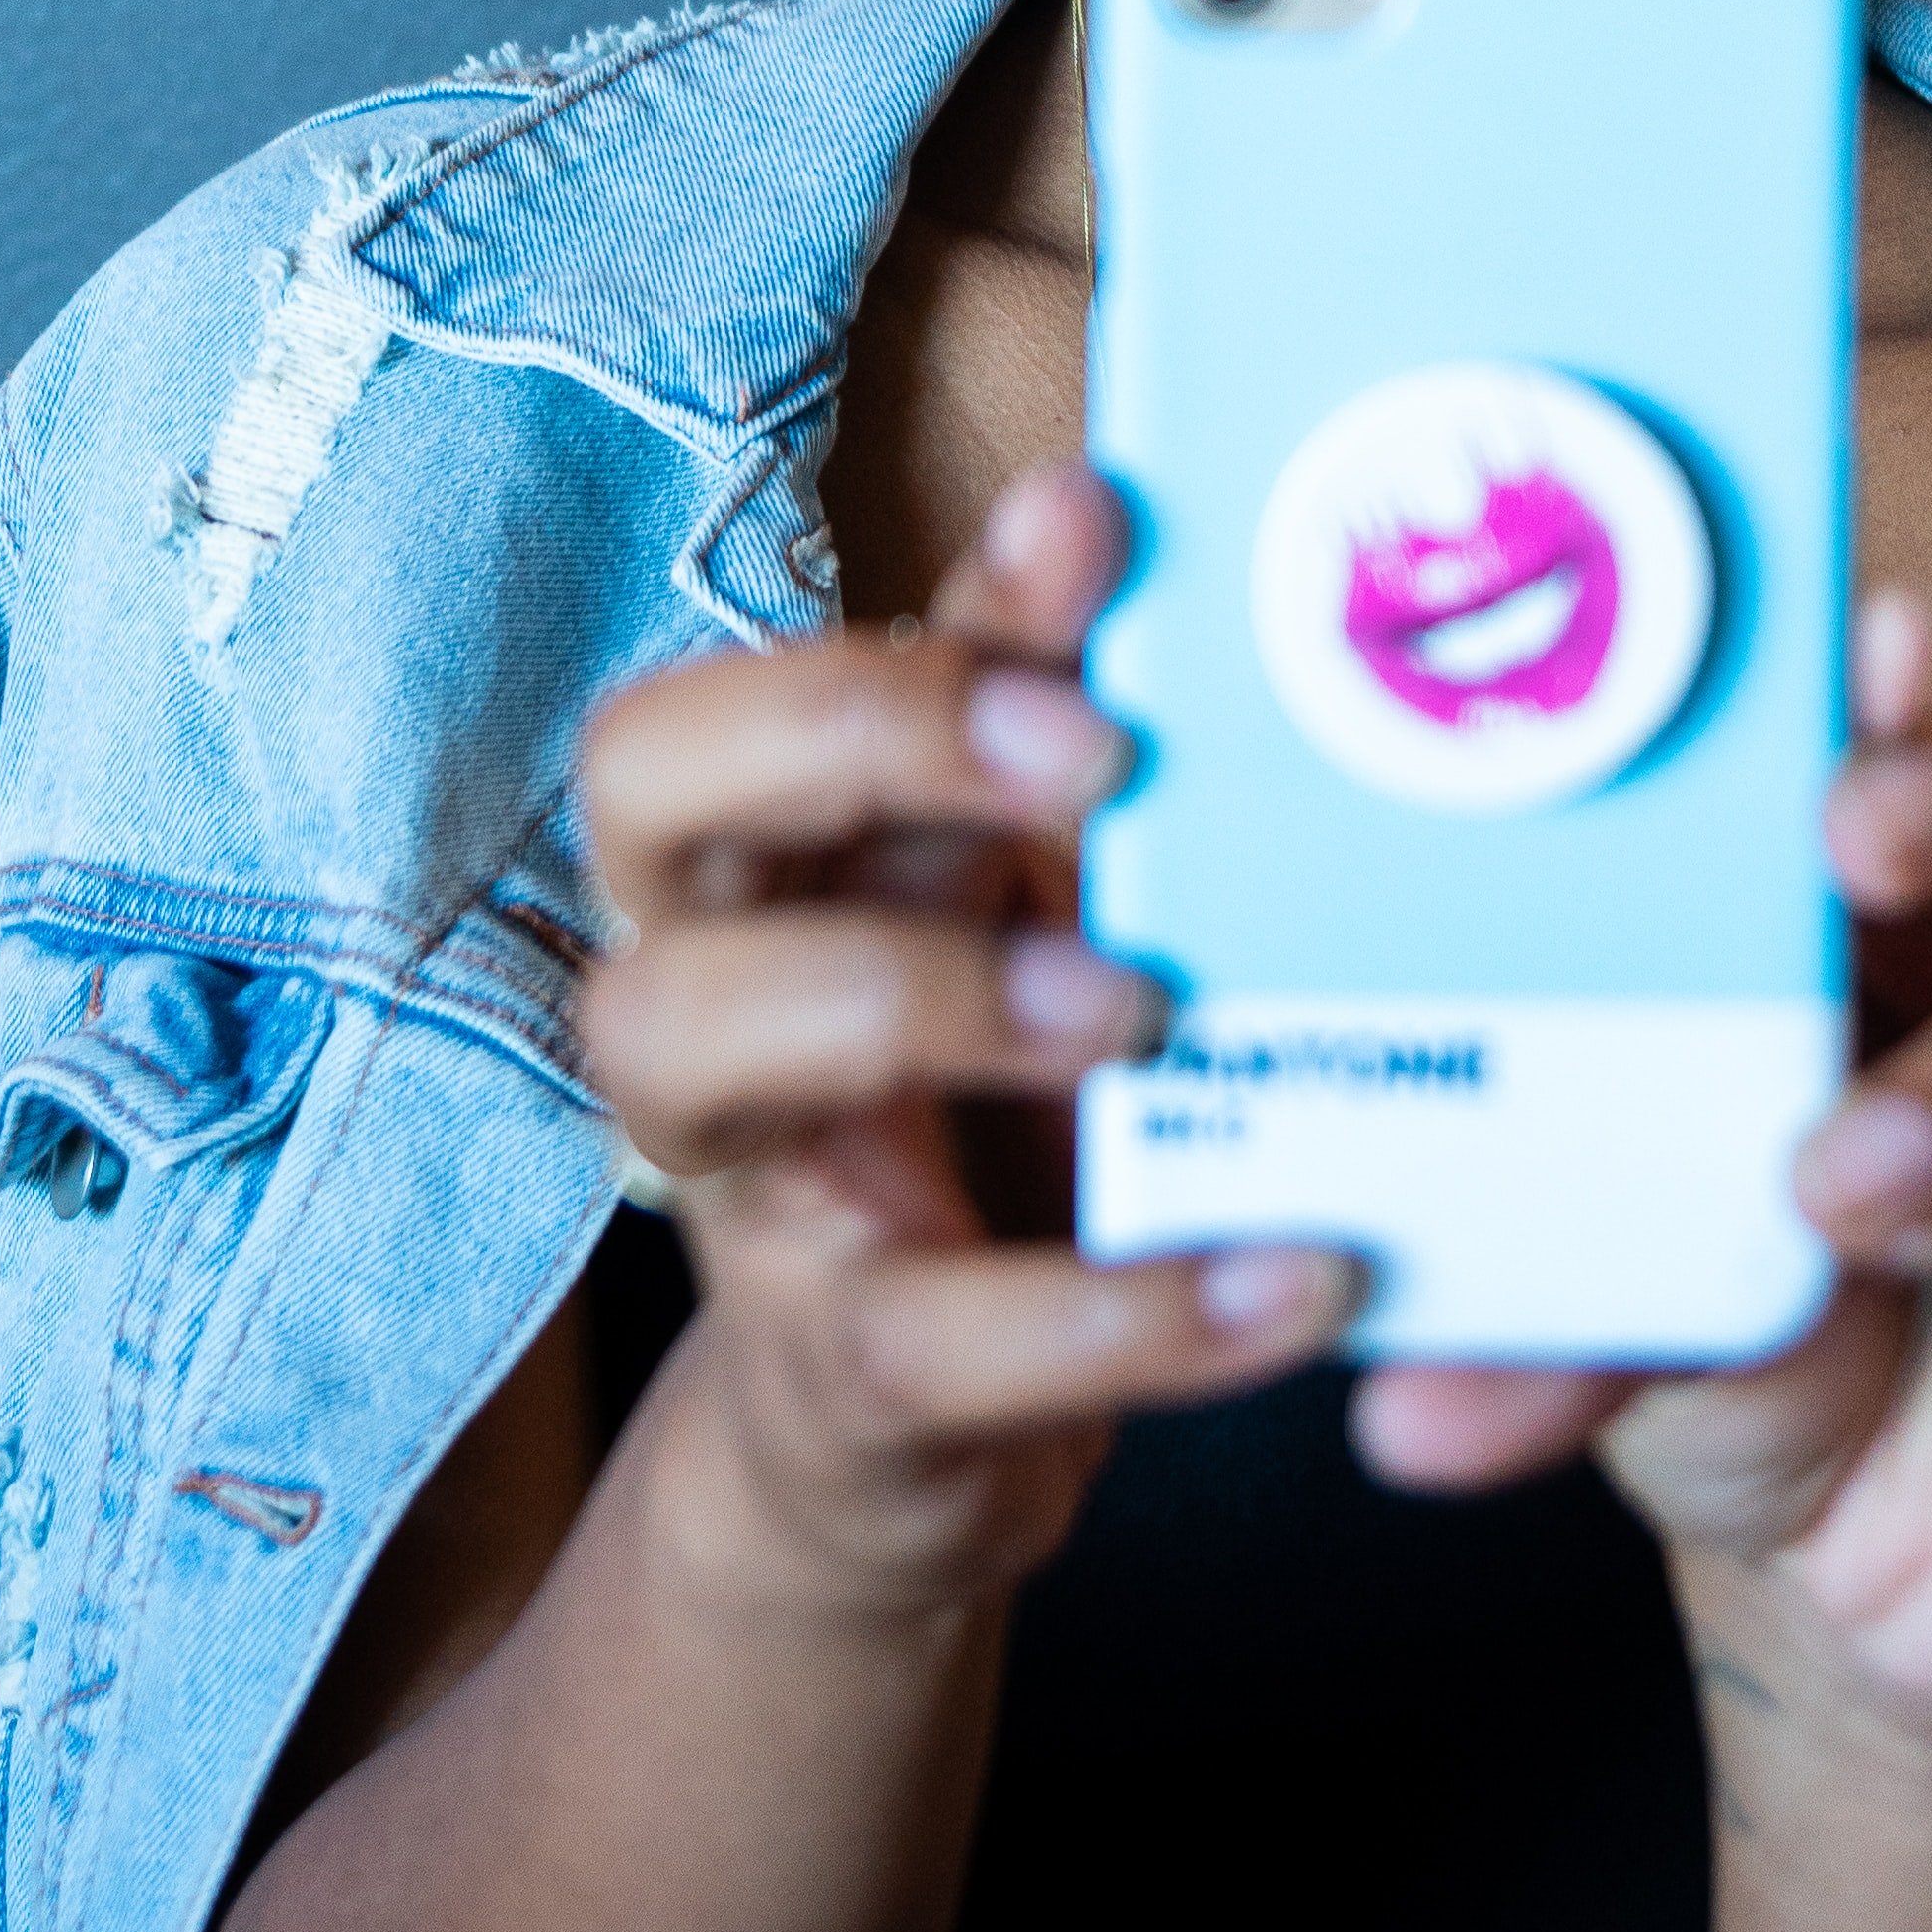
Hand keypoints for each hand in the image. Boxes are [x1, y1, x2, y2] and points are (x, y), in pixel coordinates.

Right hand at [576, 468, 1362, 1630]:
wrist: (917, 1435)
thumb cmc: (981, 1087)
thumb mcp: (1010, 886)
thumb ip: (1043, 704)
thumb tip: (1103, 496)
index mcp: (765, 844)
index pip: (720, 678)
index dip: (884, 623)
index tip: (1092, 547)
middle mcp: (712, 973)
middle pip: (637, 788)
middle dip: (863, 727)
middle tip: (1100, 755)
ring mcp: (749, 1175)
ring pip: (680, 1038)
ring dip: (926, 991)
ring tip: (1146, 1008)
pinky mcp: (840, 1373)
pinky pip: (923, 1340)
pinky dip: (1118, 1312)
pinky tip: (1294, 1271)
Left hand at [1357, 605, 1931, 1743]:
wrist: (1845, 1537)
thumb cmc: (1728, 1306)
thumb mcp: (1621, 1262)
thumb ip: (1546, 1284)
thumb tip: (1406, 1397)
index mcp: (1896, 847)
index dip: (1896, 655)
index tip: (1850, 647)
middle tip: (1857, 836)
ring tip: (1839, 1174)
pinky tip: (1920, 1246)